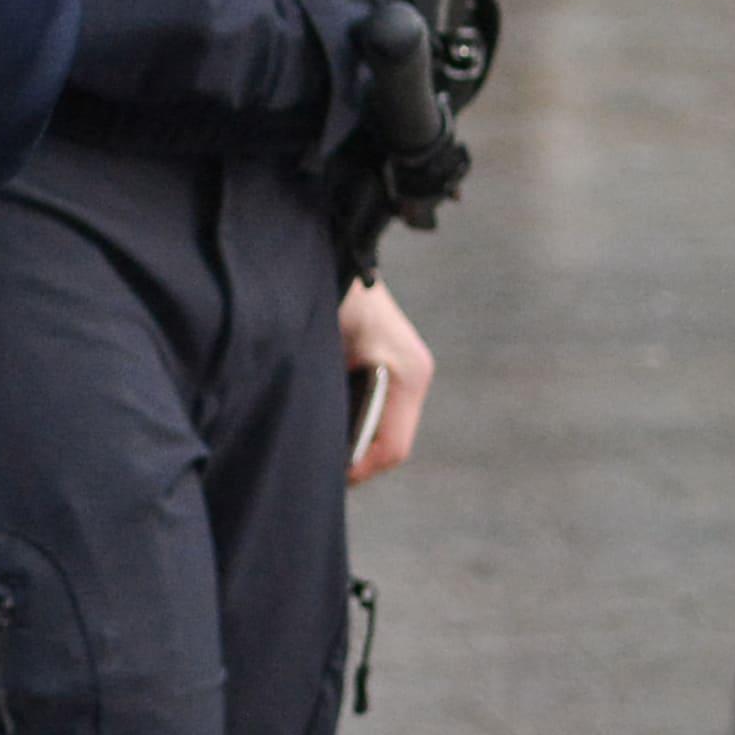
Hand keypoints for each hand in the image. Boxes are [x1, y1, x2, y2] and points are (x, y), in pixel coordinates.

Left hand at [339, 279, 433, 484]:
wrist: (335, 256)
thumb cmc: (328, 298)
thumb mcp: (322, 347)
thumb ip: (326, 395)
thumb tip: (323, 448)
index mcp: (408, 374)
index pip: (391, 447)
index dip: (358, 469)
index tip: (327, 478)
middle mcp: (415, 374)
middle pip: (391, 444)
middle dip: (356, 461)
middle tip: (319, 471)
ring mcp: (408, 369)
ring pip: (386, 429)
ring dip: (355, 442)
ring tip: (320, 451)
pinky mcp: (394, 365)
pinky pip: (381, 410)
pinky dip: (356, 424)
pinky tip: (327, 425)